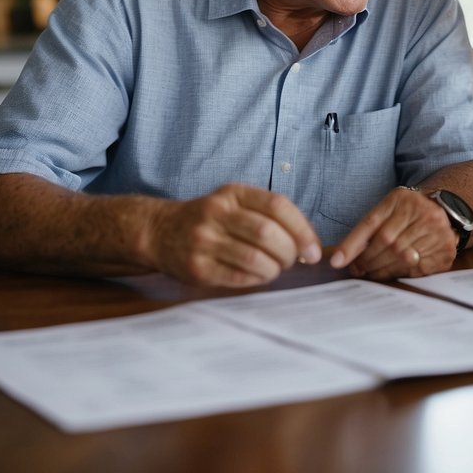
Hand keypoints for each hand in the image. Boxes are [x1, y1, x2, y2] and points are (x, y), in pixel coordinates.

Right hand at [145, 183, 320, 287]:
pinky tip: (258, 276)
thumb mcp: (236, 203)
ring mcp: (203, 240)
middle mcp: (217, 212)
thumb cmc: (212, 220)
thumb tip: (309, 245)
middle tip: (292, 261)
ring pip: (254, 258)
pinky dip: (256, 279)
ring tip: (275, 269)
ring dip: (274, 269)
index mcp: (233, 193)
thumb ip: (270, 216)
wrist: (160, 231)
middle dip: (289, 252)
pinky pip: (237, 277)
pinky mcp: (196, 267)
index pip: (278, 205)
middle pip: (267, 233)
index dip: (302, 229)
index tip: (313, 249)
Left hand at [330, 187, 455, 278]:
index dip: (352, 244)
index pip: (371, 223)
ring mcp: (436, 230)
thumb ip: (367, 229)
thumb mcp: (388, 209)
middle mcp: (420, 211)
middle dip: (367, 260)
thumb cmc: (408, 212)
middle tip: (356, 270)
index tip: (337, 262)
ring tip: (370, 273)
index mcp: (400, 199)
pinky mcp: (445, 249)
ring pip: (400, 256)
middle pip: (386, 242)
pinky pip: (416, 267)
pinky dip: (398, 273)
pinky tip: (389, 274)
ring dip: (381, 269)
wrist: (448, 210)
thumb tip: (342, 258)